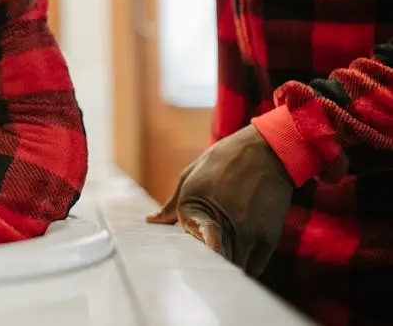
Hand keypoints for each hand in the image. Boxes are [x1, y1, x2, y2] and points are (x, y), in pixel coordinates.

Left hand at [146, 125, 293, 275]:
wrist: (268, 150)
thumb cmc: (225, 160)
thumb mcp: (192, 175)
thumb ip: (173, 204)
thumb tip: (151, 221)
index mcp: (194, 203)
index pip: (184, 243)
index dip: (184, 256)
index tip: (182, 259)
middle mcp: (221, 221)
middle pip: (210, 261)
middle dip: (204, 265)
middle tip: (199, 267)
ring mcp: (246, 231)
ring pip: (232, 267)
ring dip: (225, 269)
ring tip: (218, 266)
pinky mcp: (267, 237)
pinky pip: (254, 266)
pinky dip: (244, 267)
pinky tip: (237, 260)